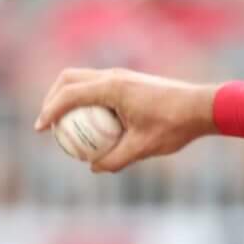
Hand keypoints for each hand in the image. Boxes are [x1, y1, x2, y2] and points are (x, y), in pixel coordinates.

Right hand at [32, 67, 217, 173]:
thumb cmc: (175, 126)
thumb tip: (94, 167)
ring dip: (68, 97)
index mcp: (112, 87)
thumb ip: (116, 159)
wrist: (202, 107)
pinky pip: (99, 87)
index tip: (41, 129)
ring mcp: (122, 76)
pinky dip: (86, 99)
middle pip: (69, 79)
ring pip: (83, 80)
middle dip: (52, 98)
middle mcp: (113, 76)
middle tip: (47, 123)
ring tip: (64, 123)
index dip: (50, 111)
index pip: (69, 94)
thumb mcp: (143, 148)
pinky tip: (91, 122)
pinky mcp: (130, 81)